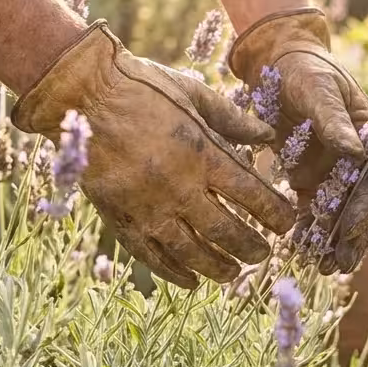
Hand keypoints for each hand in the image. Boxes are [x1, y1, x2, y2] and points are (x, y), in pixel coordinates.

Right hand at [13, 22, 295, 287]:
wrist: (80, 93)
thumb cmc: (141, 85)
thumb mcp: (194, 92)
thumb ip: (233, 120)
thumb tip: (269, 137)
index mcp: (202, 153)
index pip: (252, 196)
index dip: (275, 215)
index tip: (287, 225)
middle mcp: (179, 186)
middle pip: (226, 232)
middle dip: (251, 248)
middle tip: (263, 255)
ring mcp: (148, 207)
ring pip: (192, 252)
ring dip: (218, 267)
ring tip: (233, 274)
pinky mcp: (120, 217)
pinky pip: (152, 256)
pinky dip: (174, 272)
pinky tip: (191, 281)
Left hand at [228, 9, 367, 274]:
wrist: (279, 62)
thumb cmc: (304, 69)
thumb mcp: (318, 88)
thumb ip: (334, 119)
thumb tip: (354, 150)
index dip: (365, 207)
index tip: (351, 231)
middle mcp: (356, 159)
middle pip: (359, 204)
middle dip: (351, 237)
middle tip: (338, 265)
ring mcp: (333, 172)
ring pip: (337, 213)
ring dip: (332, 241)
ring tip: (323, 269)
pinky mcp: (309, 179)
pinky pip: (311, 210)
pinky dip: (308, 231)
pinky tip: (300, 252)